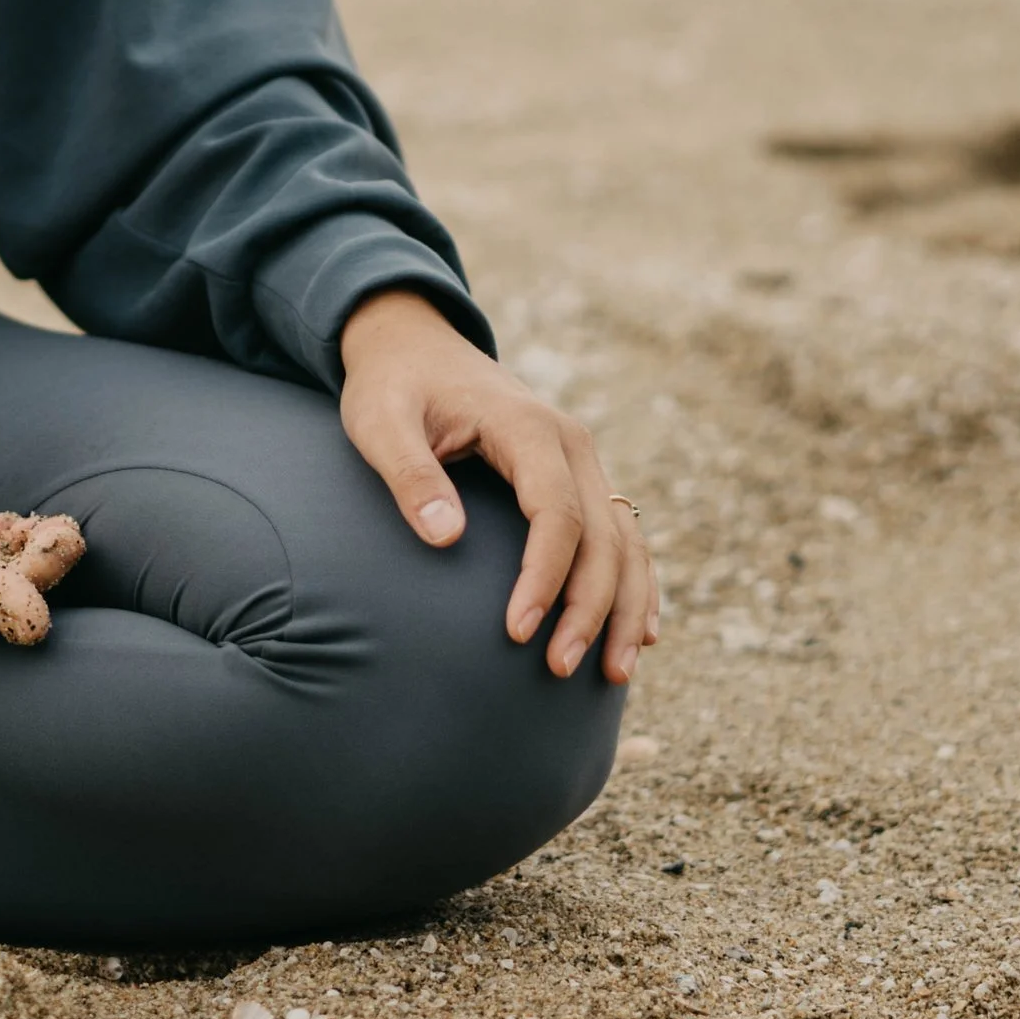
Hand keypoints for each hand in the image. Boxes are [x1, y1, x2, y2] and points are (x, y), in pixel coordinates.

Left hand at [338, 289, 658, 681]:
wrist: (413, 345)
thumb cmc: (392, 387)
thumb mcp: (380, 422)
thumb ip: (410, 475)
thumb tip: (446, 538)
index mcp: (527, 427)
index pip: (555, 512)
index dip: (543, 576)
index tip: (518, 632)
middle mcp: (570, 444)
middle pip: (604, 535)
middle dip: (590, 608)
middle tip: (560, 669)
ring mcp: (581, 462)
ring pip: (626, 540)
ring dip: (626, 607)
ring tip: (615, 672)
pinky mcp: (578, 479)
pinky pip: (622, 535)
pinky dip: (634, 584)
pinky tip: (639, 634)